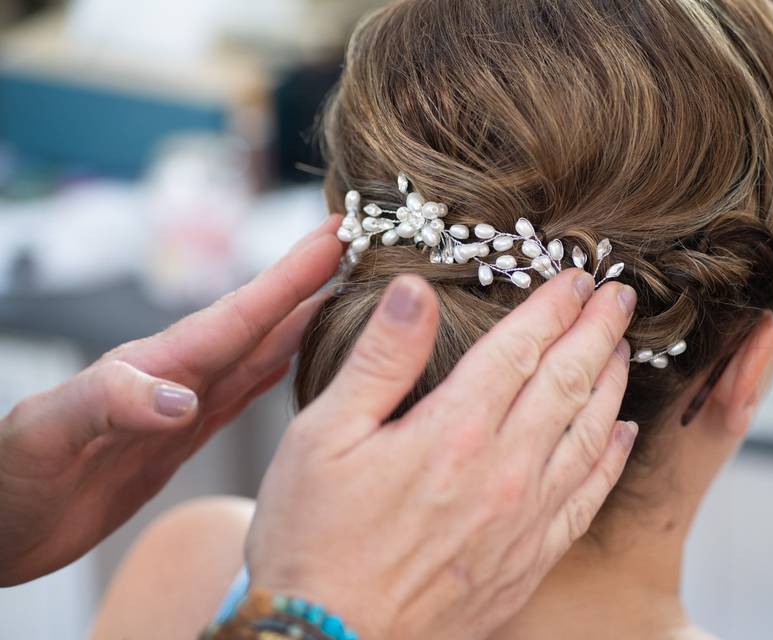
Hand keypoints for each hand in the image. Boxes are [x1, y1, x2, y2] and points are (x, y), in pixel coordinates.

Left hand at [0, 217, 343, 585]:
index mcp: (154, 365)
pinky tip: (302, 359)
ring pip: (260, 353)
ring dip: (305, 322)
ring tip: (350, 295)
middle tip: (361, 246)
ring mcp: (185, 404)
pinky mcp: (184, 436)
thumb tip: (183, 399)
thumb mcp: (46, 436)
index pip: (237, 314)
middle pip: (259, 322)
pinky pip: (245, 394)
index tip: (334, 235)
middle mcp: (179, 375)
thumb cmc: (9, 482)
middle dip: (310, 282)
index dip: (289, 276)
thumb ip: (111, 404)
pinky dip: (281, 371)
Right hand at [246, 270, 638, 639]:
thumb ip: (380, 359)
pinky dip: (612, 460)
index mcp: (453, 431)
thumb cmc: (313, 537)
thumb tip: (415, 290)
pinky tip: (623, 435)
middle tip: (620, 297)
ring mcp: (524, 519)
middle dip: (597, 331)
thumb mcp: (323, 435)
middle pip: (568, 382)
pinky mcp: (529, 561)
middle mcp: (503, 471)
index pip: (520, 349)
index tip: (576, 277)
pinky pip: (588, 498)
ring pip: (590, 434)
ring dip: (612, 384)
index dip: (553, 306)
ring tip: (625, 349)